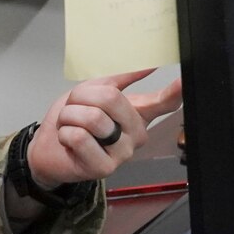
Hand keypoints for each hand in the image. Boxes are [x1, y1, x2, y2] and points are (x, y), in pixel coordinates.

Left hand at [27, 70, 183, 189]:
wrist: (50, 148)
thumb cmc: (73, 119)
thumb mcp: (92, 92)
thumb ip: (118, 79)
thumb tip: (148, 66)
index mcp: (137, 113)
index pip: (163, 102)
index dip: (175, 92)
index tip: (184, 81)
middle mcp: (136, 134)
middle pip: (111, 99)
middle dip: (80, 98)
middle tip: (74, 109)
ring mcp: (123, 152)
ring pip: (92, 118)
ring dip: (70, 116)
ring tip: (71, 125)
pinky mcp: (105, 167)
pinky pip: (79, 137)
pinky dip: (65, 133)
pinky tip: (69, 142)